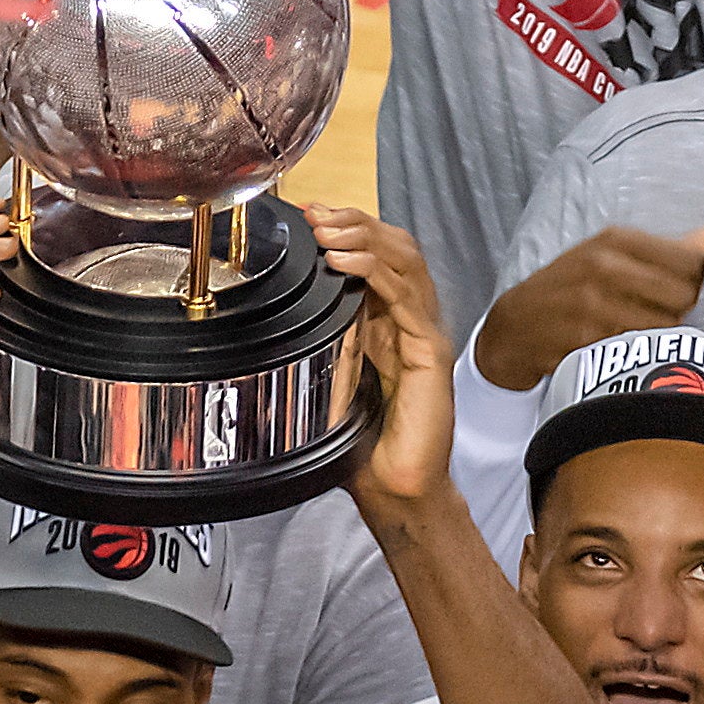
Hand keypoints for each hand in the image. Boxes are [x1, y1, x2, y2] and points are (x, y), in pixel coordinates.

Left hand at [307, 206, 456, 517]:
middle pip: (393, 247)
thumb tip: (273, 313)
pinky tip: (345, 262)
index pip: (374, 255)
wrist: (396, 490)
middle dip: (353, 221)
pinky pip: (408, 298)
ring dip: (363, 237)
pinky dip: (376, 272)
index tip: (308, 213)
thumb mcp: (325, 380)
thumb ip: (314, 344)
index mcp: (386, 323)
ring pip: (405, 261)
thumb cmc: (363, 446)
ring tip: (327, 230)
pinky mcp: (431, 353)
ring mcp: (424, 334)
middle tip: (316, 213)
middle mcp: (409, 321)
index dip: (346, 227)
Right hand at [475, 224, 703, 392]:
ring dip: (660, 334)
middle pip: (684, 294)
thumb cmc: (570, 288)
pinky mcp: (585, 339)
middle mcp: (604, 266)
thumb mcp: (612, 255)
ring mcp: (593, 304)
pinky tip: (620, 345)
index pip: (691, 261)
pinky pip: (638, 348)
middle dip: (679, 309)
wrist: (517, 326)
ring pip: (666, 325)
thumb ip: (670, 248)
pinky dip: (637, 351)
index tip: (674, 290)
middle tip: (657, 314)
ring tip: (637, 330)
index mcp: (616, 239)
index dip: (693, 282)